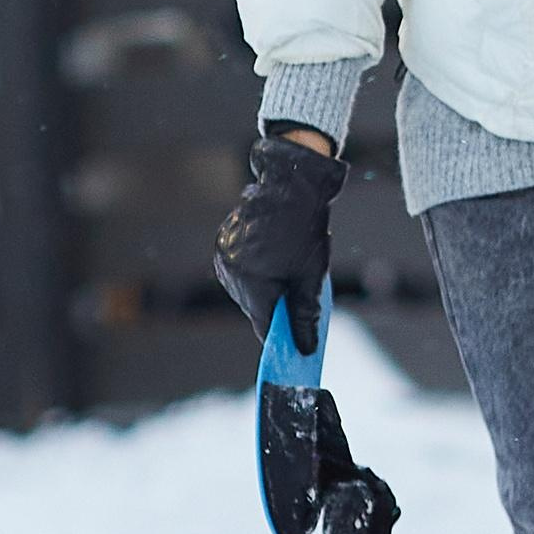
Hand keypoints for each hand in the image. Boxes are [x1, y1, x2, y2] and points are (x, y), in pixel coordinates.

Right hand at [213, 129, 347, 349]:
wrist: (291, 185)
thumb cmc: (305, 231)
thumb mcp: (312, 277)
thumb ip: (305, 316)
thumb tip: (305, 349)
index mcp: (253, 283)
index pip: (264, 326)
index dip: (280, 337)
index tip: (293, 347)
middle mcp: (231, 274)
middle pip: (254, 309)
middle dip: (276, 309)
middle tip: (298, 298)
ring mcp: (223, 259)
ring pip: (246, 291)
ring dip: (265, 289)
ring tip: (287, 268)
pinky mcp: (222, 247)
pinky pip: (239, 273)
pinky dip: (255, 273)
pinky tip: (272, 259)